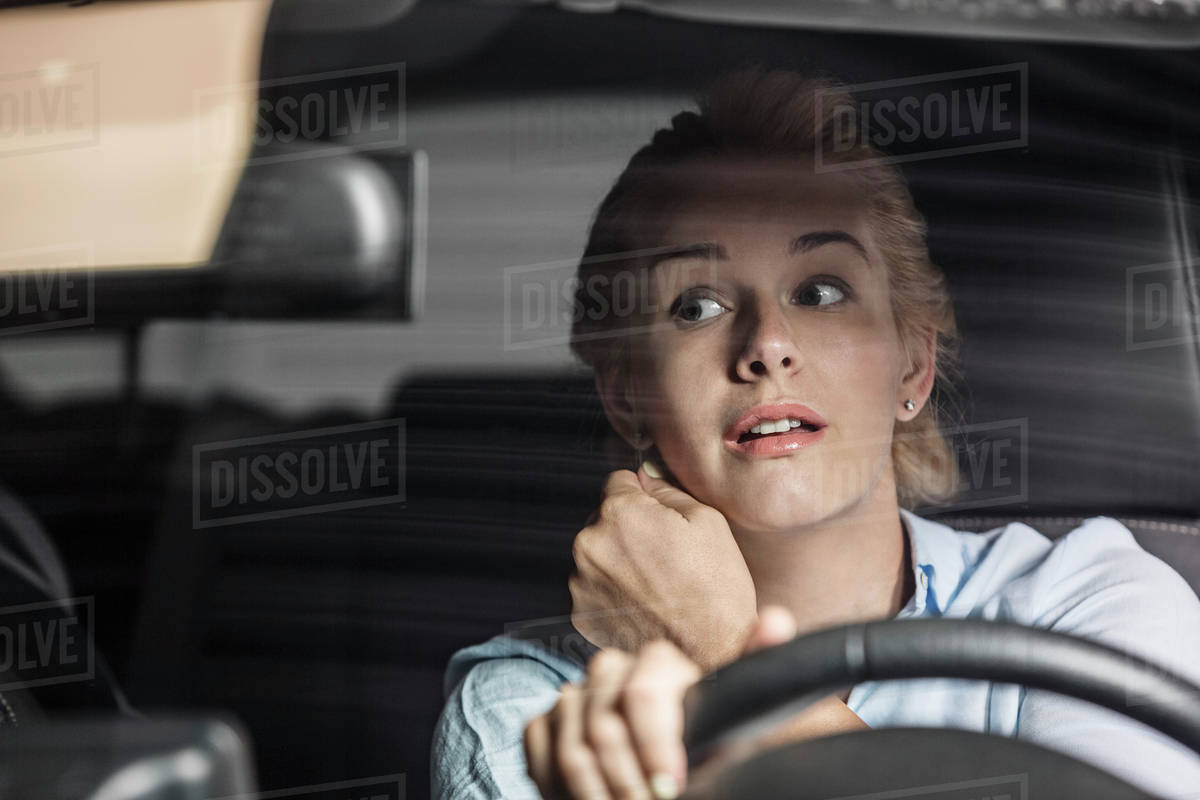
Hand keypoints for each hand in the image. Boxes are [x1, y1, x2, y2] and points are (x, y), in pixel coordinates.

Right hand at [524, 607, 866, 799]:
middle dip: (625, 781)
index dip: (654, 743)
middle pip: (602, 725)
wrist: (673, 774)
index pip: (642, 693)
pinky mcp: (546, 724)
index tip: (671, 786)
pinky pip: (538, 748)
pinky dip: (557, 786)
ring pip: (571, 745)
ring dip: (593, 792)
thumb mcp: (739, 715)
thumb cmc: (710, 746)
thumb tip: (778, 619)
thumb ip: (755, 667)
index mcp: (658, 665)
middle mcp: (611, 671)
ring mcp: (574, 697)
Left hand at [569, 465, 756, 672]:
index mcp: (619, 513)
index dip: (644, 497)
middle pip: (605, 518)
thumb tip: (646, 478)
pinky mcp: (581, 612)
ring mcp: (582, 581)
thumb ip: (667, 490)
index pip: (619, 481)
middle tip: (666, 555)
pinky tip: (643, 602)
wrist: (710, 654)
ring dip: (619, 560)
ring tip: (656, 583)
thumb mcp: (707, 521)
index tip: (662, 518)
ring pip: (599, 553)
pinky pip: (594, 586)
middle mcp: (590, 544)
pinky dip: (613, 590)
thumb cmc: (715, 589)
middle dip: (629, 528)